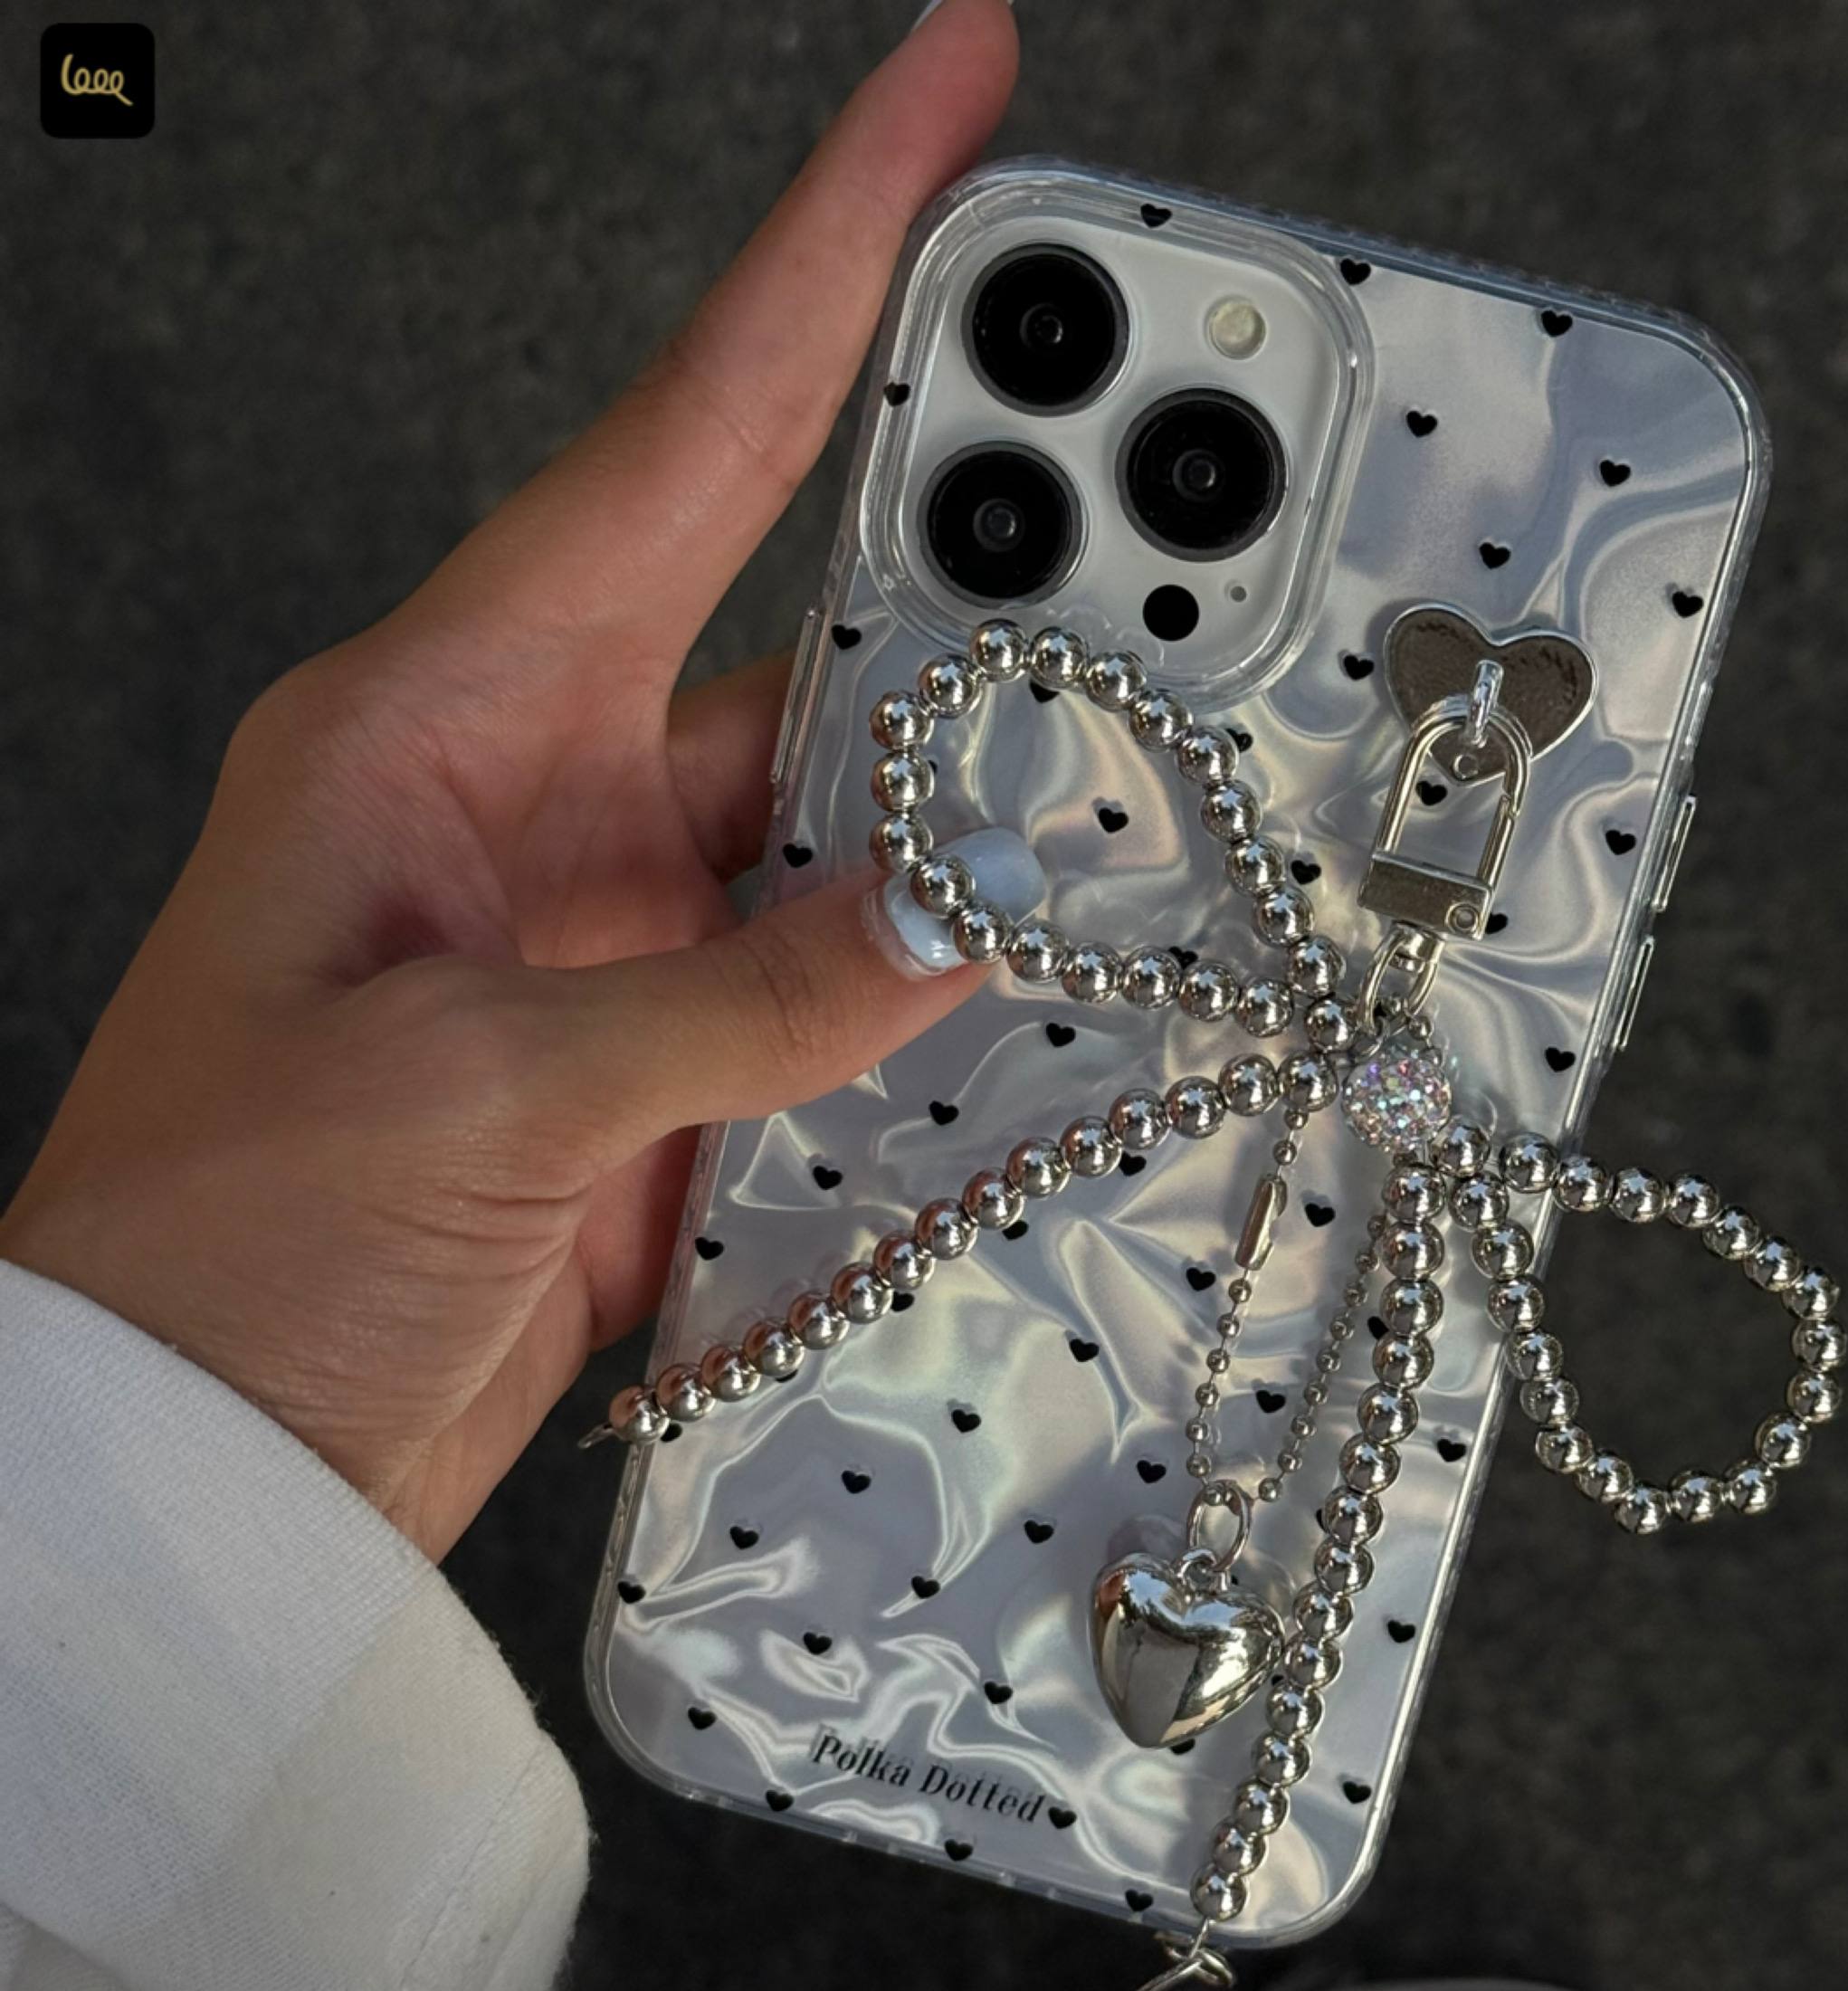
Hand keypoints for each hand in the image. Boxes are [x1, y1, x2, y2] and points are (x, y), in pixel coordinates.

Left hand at [0, 1, 1020, 1562]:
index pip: (674, 443)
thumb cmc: (211, 1249)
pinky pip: (830, 993)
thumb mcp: (469, 1084)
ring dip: (949, 853)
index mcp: (436, 724)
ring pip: (838, 837)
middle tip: (1125, 547)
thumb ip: (732, 997)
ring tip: (1077, 841)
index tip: (942, 103)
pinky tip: (986, 1015)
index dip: (819, 260)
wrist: (194, 1469)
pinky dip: (914, 1006)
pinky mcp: (654, 1072)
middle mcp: (530, 807)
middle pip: (799, 642)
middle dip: (961, 604)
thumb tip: (938, 923)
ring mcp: (606, 945)